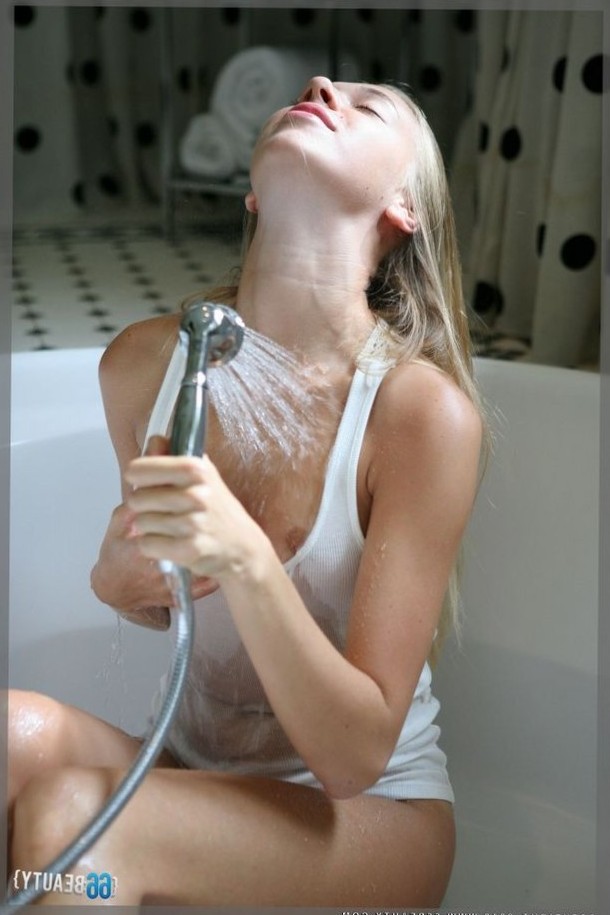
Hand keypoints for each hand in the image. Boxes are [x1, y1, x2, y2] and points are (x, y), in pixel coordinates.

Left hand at [125, 437, 266, 583]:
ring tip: (170, 528)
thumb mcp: (202, 476)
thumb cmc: (216, 508)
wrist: (242, 546)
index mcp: (196, 469)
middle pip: (136, 498)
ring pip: (141, 523)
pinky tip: (170, 543)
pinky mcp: (188, 549)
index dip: (138, 478)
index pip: (138, 469)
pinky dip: (153, 547)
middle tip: (161, 510)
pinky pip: (147, 544)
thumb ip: (174, 456)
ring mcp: (192, 523)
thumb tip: (153, 441)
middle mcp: (195, 494)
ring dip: (150, 528)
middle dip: (144, 506)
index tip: (146, 483)